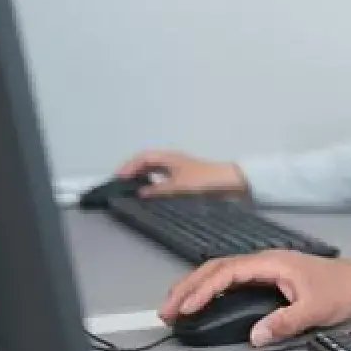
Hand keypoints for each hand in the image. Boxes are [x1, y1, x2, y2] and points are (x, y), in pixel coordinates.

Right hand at [115, 149, 245, 197]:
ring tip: (132, 189)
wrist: (231, 183)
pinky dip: (153, 183)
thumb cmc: (205, 181)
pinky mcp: (185, 178)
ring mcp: (179, 168)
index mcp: (170, 158)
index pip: (143, 157)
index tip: (118, 178)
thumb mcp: (178, 187)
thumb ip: (157, 190)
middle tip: (121, 184)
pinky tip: (151, 193)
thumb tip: (141, 192)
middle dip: (133, 171)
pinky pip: (163, 178)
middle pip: (147, 162)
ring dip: (143, 177)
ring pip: (155, 170)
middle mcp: (173, 160)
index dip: (129, 166)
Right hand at [158, 250, 350, 346]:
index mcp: (272, 262)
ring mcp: (266, 268)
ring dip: (196, 287)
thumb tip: (255, 335)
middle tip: (166, 310)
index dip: (202, 289)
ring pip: (221, 272)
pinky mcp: (269, 278)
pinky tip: (203, 301)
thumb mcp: (315, 309)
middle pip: (216, 268)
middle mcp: (265, 261)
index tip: (184, 307)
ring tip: (175, 306)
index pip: (227, 271)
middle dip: (187, 287)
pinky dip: (212, 289)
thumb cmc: (342, 289)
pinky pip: (232, 279)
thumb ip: (284, 322)